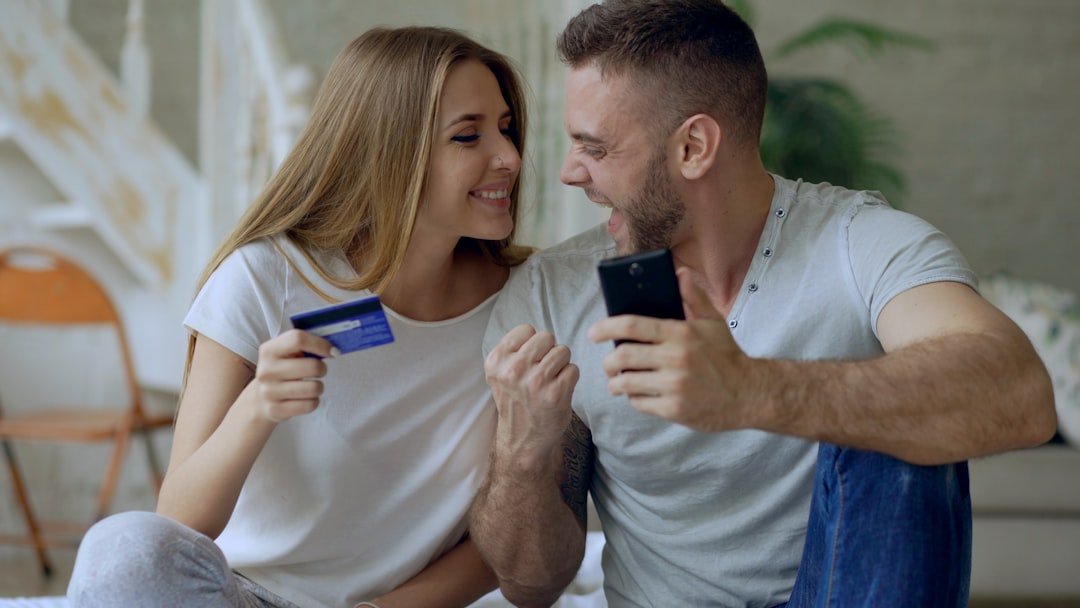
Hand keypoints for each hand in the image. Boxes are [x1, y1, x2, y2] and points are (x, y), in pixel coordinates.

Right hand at [251, 329, 333, 422]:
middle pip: (312, 366)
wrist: (260, 399)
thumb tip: (333, 349)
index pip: (298, 339)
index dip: (320, 344)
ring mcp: (269, 391)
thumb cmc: (282, 370)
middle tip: (319, 371)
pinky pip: (310, 405)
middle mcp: (266, 370)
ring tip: (310, 386)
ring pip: (314, 388)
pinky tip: (305, 398)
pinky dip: (313, 401)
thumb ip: (304, 346)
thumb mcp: (285, 353)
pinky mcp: (276, 410)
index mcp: (269, 350)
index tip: (332, 351)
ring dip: (319, 387)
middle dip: (322, 369)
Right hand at [484, 325, 579, 467]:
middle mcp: (513, 370)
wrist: (523, 439)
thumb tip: (538, 332)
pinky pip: (573, 369)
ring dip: (561, 364)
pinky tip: (558, 391)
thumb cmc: (517, 400)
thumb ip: (513, 349)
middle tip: (542, 371)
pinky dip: (570, 378)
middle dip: (549, 350)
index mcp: (496, 361)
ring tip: (550, 381)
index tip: (528, 361)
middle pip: (546, 336)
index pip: (526, 329)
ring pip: (563, 350)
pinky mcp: (556, 393)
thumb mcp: (501, 373)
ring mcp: (535, 382)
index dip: (532, 343)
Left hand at [587, 268, 751, 431]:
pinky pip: (638, 403)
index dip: (606, 328)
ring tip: (617, 380)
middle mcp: (675, 359)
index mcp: (680, 334)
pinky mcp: (673, 409)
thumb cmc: (727, 356)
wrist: (749, 394)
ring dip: (616, 382)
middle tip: (608, 363)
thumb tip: (679, 273)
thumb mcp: (714, 322)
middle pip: (622, 356)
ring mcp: (674, 386)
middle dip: (607, 361)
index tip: (593, 333)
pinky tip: (638, 393)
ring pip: (626, 383)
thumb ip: (693, 297)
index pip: (631, 326)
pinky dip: (633, 398)